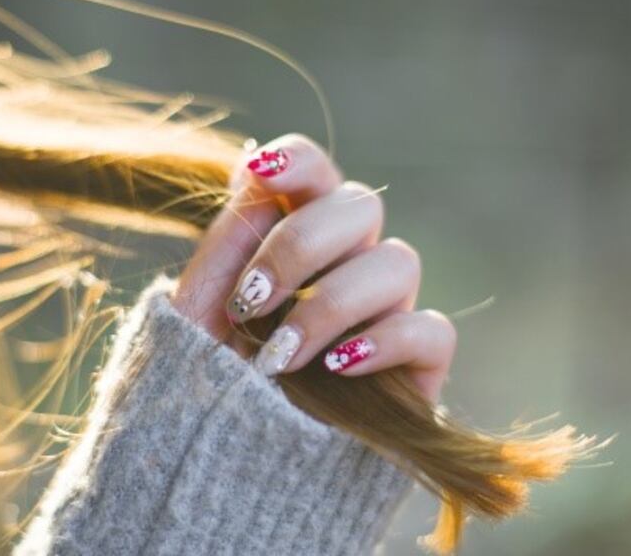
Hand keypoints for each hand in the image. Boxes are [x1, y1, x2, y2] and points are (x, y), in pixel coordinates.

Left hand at [169, 133, 455, 401]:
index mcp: (296, 237)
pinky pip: (432, 330)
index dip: (296, 160)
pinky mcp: (415, 368)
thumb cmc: (206, 384)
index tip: (256, 174)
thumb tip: (253, 165)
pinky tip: (336, 369)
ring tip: (278, 358)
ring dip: (330, 304)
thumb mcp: (197, 312)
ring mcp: (386, 313)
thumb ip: (228, 241)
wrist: (225, 471)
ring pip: (399, 262)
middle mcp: (349, 264)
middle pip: (360, 205)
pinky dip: (386, 341)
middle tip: (249, 302)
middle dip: (300, 247)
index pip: (314, 171)